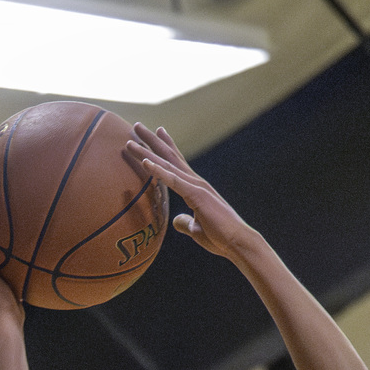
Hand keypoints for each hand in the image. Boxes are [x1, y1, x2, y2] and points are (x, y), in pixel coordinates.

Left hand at [121, 126, 254, 259]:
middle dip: (152, 141)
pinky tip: (145, 161)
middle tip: (136, 126)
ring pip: (167, 165)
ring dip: (147, 151)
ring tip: (130, 140)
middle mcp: (195, 182)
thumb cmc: (220, 238)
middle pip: (169, 157)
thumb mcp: (197, 230)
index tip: (157, 132)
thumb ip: (186, 223)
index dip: (166, 146)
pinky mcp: (196, 195)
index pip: (177, 163)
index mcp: (196, 188)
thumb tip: (176, 221)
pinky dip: (158, 170)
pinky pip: (173, 180)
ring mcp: (196, 186)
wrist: (238, 243)